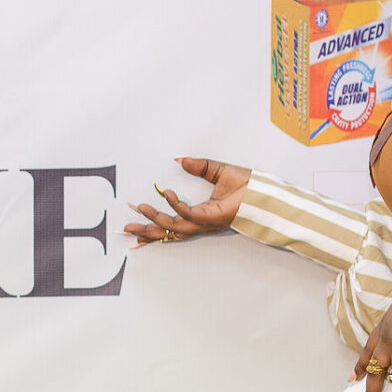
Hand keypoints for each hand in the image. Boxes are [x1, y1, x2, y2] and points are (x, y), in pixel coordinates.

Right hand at [124, 157, 250, 244]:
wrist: (264, 192)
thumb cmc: (248, 185)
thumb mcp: (217, 171)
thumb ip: (198, 166)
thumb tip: (181, 160)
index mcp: (201, 213)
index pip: (173, 223)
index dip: (155, 227)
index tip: (137, 229)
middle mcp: (201, 221)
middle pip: (169, 231)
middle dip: (147, 231)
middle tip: (127, 228)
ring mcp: (205, 221)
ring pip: (174, 226)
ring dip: (156, 218)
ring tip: (140, 208)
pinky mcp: (211, 217)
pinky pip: (188, 213)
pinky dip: (176, 205)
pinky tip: (167, 195)